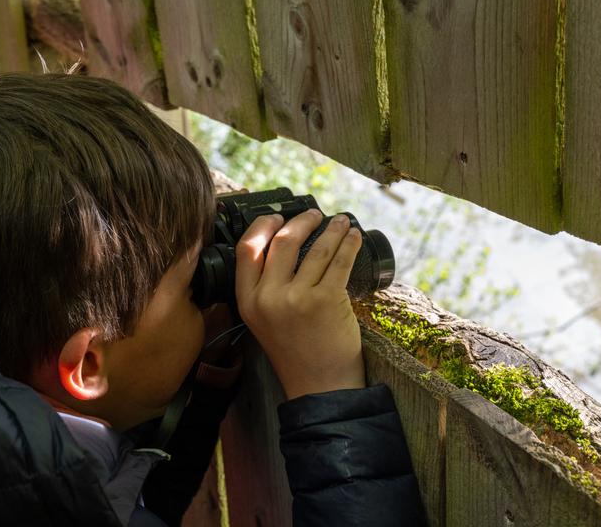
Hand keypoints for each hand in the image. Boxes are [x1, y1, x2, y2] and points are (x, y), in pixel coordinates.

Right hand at [235, 209, 365, 398]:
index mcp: (248, 301)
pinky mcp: (327, 300)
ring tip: (341, 222)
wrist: (320, 386)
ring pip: (316, 247)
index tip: (277, 216)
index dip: (262, 225)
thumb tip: (282, 244)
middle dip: (301, 221)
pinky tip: (353, 237)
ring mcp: (297, 299)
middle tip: (314, 215)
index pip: (247, 249)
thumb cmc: (297, 352)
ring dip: (332, 229)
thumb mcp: (264, 322)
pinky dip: (349, 244)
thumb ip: (264, 289)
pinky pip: (340, 261)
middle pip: (282, 240)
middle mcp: (268, 298)